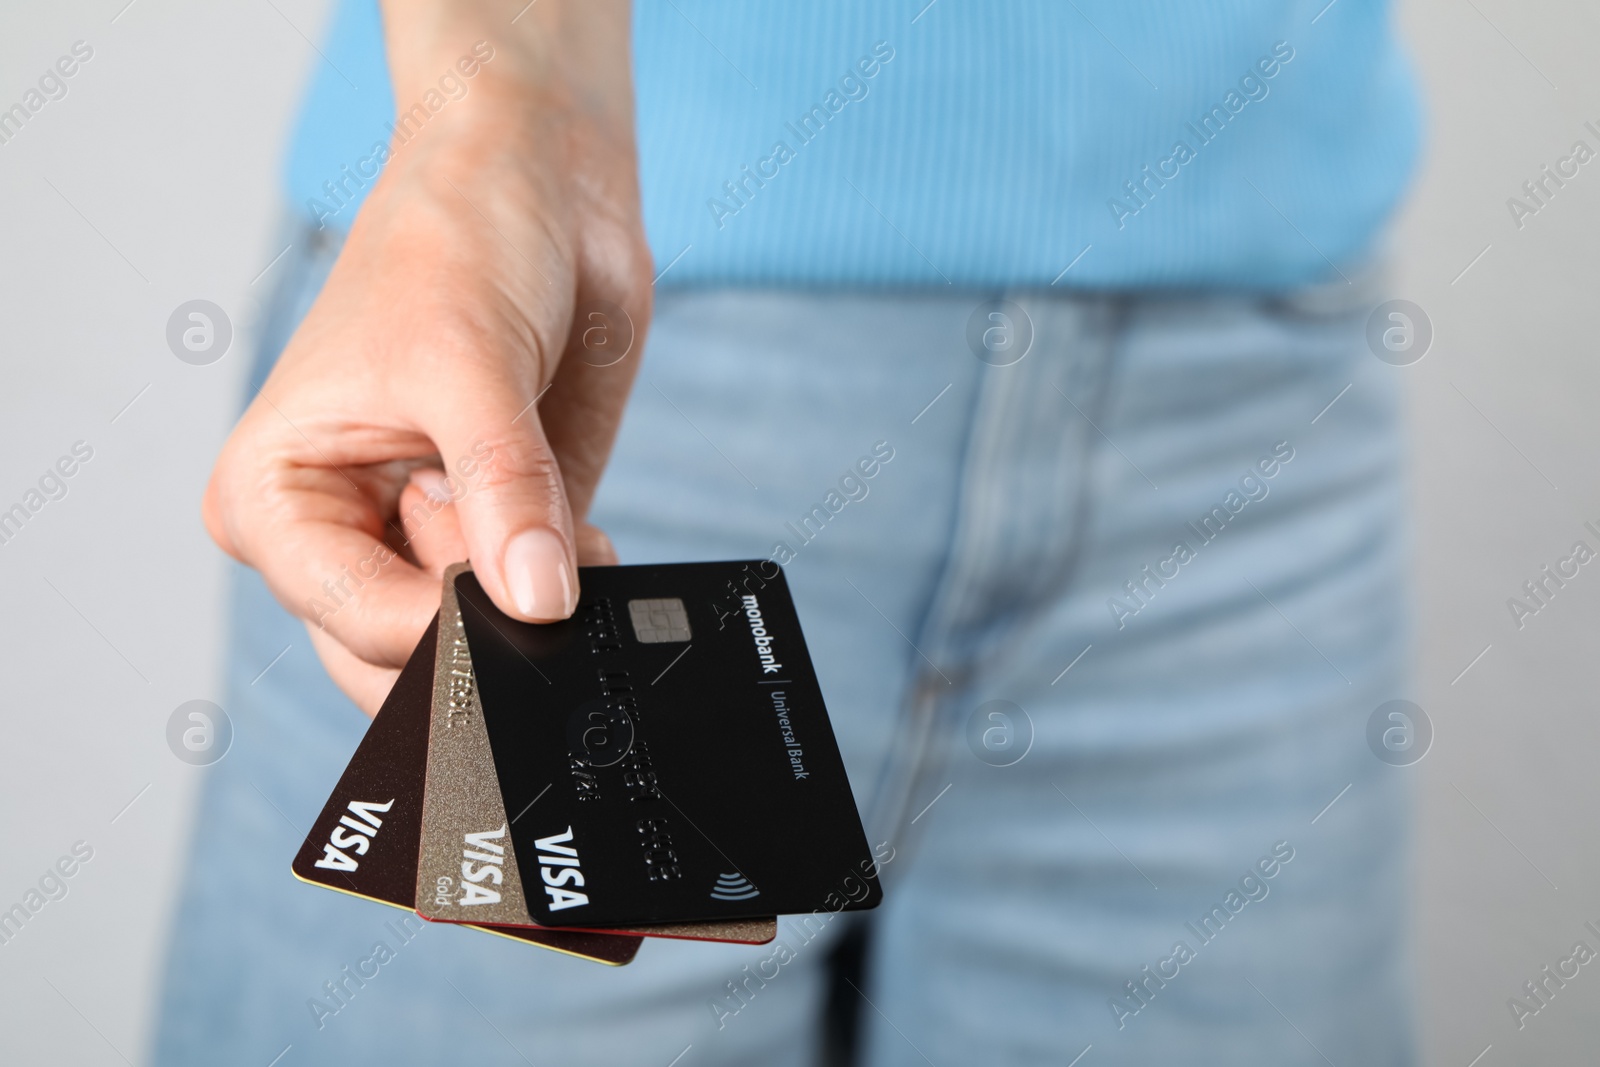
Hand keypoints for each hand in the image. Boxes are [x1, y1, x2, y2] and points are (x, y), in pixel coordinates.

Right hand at [203, 0, 649, 712]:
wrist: (536, 188)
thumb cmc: (452, 241)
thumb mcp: (467, 361)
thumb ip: (502, 490)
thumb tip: (537, 597)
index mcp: (275, 496)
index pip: (350, 617)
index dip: (439, 622)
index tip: (514, 589)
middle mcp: (341, 534)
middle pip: (398, 654)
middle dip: (482, 630)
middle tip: (542, 569)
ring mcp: (425, 542)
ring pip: (471, 643)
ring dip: (536, 608)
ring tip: (564, 528)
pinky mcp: (501, 535)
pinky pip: (537, 608)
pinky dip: (573, 590)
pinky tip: (584, 535)